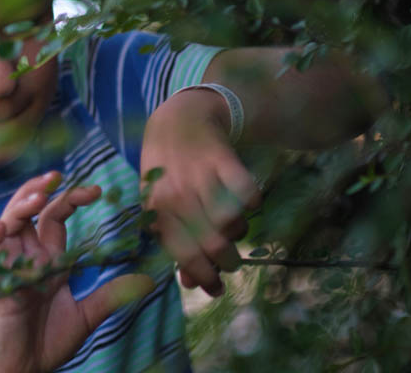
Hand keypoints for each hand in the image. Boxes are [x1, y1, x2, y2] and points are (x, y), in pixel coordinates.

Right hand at [0, 171, 154, 372]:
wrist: (24, 370)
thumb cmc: (48, 341)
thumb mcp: (87, 316)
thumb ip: (111, 295)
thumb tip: (148, 280)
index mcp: (50, 259)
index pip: (57, 217)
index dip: (72, 199)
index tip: (96, 191)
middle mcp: (29, 257)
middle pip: (27, 212)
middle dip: (38, 190)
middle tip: (55, 176)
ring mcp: (10, 269)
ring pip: (7, 226)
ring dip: (19, 208)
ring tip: (37, 197)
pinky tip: (0, 229)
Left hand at [141, 89, 260, 296]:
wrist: (177, 120)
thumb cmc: (164, 170)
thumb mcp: (159, 206)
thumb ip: (172, 243)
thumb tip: (191, 283)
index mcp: (157, 210)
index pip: (184, 255)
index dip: (204, 277)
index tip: (216, 290)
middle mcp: (178, 195)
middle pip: (214, 245)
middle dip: (228, 262)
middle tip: (230, 262)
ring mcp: (202, 177)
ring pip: (233, 223)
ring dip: (239, 232)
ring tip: (233, 227)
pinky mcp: (225, 160)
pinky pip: (250, 195)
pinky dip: (253, 204)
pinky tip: (245, 200)